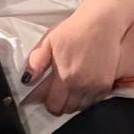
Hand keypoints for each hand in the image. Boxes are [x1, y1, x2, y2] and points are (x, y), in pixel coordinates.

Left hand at [22, 0, 123, 114]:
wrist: (102, 24)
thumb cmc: (74, 30)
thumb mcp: (49, 41)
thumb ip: (36, 62)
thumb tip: (27, 80)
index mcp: (64, 76)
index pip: (52, 104)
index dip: (45, 102)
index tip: (42, 96)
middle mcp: (81, 85)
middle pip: (66, 109)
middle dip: (58, 103)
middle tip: (55, 92)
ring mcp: (95, 86)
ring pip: (80, 107)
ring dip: (72, 102)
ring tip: (68, 89)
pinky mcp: (106, 85)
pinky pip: (93, 102)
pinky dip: (86, 98)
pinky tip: (81, 86)